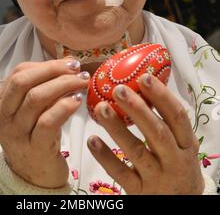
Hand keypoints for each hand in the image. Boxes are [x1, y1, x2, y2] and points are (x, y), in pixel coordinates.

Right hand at [0, 58, 88, 187]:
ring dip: (63, 84)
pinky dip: (65, 106)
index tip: (69, 63)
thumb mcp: (32, 110)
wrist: (33, 177)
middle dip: (52, 70)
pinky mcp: (34, 148)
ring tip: (82, 82)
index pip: (19, 72)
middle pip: (23, 81)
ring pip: (36, 98)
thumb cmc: (35, 136)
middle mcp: (2, 117)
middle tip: (76, 69)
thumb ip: (43, 86)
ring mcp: (16, 134)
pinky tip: (77, 101)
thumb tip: (68, 62)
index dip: (46, 64)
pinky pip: (48, 120)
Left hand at [87, 73, 203, 193]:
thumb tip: (142, 85)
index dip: (161, 96)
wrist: (181, 205)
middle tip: (118, 89)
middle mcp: (174, 161)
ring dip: (117, 128)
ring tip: (100, 108)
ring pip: (136, 151)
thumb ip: (166, 120)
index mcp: (186, 144)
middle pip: (157, 133)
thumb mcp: (180, 144)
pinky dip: (106, 156)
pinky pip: (120, 173)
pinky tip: (92, 140)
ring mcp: (157, 177)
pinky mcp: (139, 192)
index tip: (144, 77)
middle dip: (138, 109)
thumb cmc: (177, 165)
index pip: (177, 117)